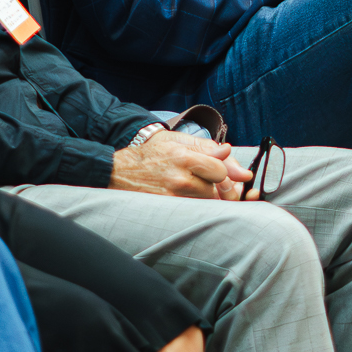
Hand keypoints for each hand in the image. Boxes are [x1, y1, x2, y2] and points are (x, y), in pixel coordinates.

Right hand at [109, 131, 255, 199]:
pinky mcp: (169, 210)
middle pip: (215, 190)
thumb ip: (206, 147)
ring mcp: (173, 198)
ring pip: (205, 202)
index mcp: (184, 158)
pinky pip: (193, 210)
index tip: (214, 168)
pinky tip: (186, 195)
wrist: (122, 171)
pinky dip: (195, 204)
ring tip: (191, 184)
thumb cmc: (154, 153)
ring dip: (205, 195)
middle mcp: (179, 180)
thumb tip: (228, 151)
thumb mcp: (179, 141)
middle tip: (204, 178)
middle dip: (214, 185)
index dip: (221, 170)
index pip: (219, 170)